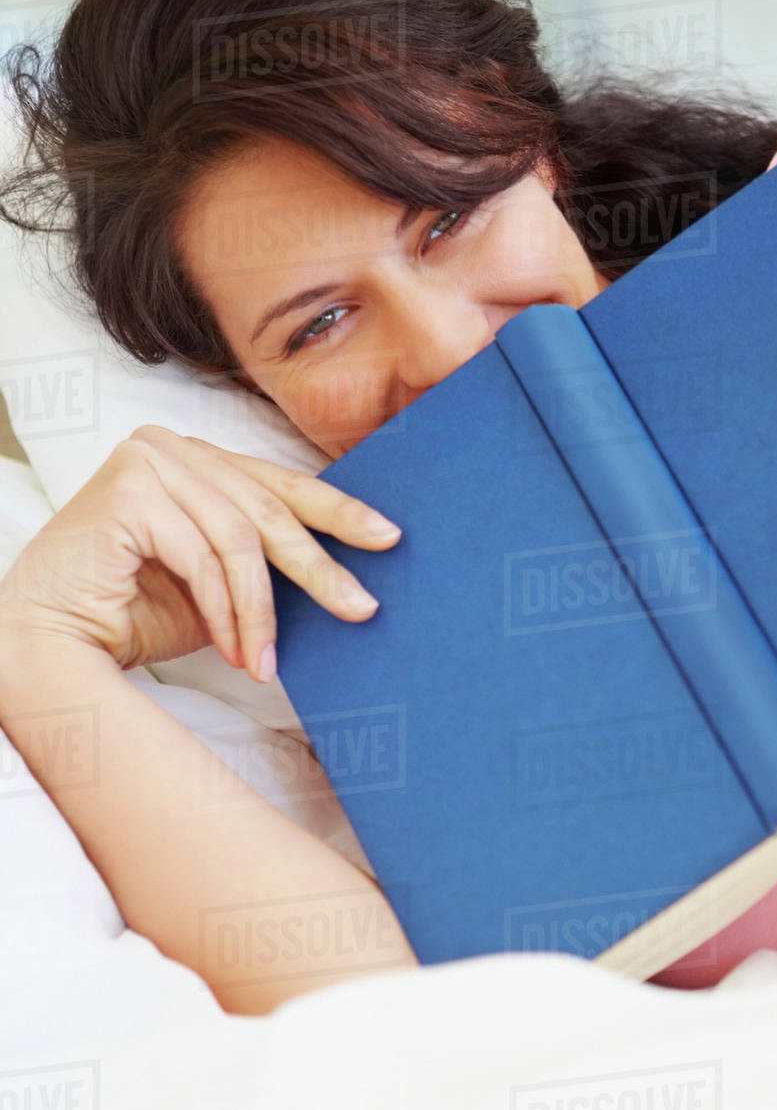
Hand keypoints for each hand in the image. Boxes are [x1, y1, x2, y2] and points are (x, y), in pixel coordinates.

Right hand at [0, 425, 400, 680]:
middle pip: (270, 508)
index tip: (389, 539)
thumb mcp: (223, 582)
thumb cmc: (140, 612)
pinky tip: (238, 652)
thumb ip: (268, 560)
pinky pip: (203, 556)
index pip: (283, 485)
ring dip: (262, 610)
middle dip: (319, 567)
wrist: (55, 641)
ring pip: (241, 538)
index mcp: (203, 459)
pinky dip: (226, 611)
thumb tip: (350, 569)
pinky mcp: (127, 489)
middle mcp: (175, 448)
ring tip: (268, 661)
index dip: (340, 512)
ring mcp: (148, 460)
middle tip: (362, 606)